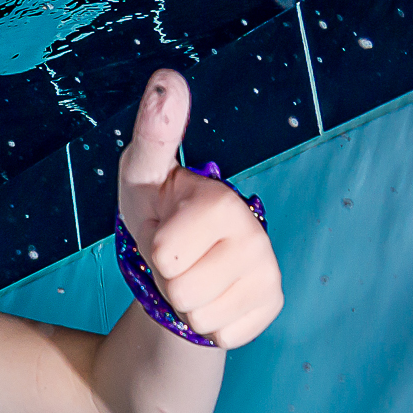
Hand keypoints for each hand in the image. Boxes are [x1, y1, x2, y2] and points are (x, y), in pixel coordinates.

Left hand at [116, 69, 282, 348]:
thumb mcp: (141, 176)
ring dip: (185, 305)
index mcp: (224, 201)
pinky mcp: (270, 304)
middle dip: (167, 283)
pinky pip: (221, 336)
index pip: (166, 253)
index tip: (166, 232)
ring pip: (200, 318)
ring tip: (192, 277)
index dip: (155, 252)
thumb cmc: (155, 215)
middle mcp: (255, 233)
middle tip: (177, 261)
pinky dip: (207, 325)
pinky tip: (212, 297)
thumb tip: (167, 77)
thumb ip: (154, 132)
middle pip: (181, 291)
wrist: (178, 271)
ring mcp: (267, 271)